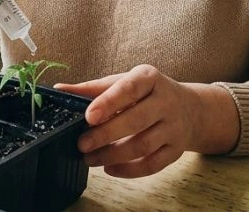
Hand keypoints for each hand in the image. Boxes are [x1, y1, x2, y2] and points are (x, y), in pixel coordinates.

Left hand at [55, 65, 201, 177]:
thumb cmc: (147, 93)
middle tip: (82, 144)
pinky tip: (110, 168)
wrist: (189, 108)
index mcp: (149, 78)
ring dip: (113, 155)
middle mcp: (165, 101)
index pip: (129, 88)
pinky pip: (153, 164)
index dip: (109, 102)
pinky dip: (130, 170)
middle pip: (136, 120)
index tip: (89, 116)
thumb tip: (59, 90)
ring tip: (90, 159)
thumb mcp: (123, 81)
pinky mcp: (177, 149)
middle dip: (106, 135)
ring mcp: (174, 126)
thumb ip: (92, 88)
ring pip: (143, 145)